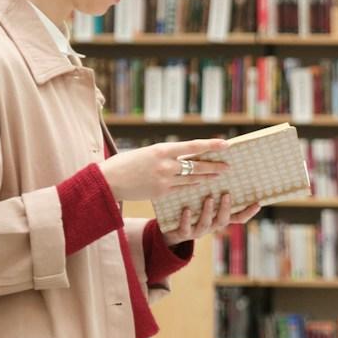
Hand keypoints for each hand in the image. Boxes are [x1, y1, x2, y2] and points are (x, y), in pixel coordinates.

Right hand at [98, 138, 227, 201]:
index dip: (212, 145)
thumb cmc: (126, 163)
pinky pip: (182, 189)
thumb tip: (182, 157)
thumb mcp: (147, 152)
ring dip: (207, 177)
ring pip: (192, 179)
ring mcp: (165, 181)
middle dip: (214, 166)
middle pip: (197, 165)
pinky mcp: (162, 193)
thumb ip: (165, 155)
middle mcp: (166, 165)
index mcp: (162, 150)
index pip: (193, 146)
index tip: (226, 144)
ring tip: (218, 176)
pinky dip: (192, 186)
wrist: (109, 181)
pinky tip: (200, 185)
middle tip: (228, 166)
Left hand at [161, 192, 261, 242]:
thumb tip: (222, 163)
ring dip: (208, 211)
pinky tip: (187, 210)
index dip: (248, 212)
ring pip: (206, 224)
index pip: (238, 217)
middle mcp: (211, 225)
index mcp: (218, 217)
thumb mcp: (203, 198)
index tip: (258, 203)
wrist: (170, 229)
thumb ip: (212, 187)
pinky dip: (186, 219)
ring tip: (208, 198)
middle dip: (226, 208)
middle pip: (223, 220)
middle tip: (226, 194)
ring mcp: (197, 230)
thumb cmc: (190, 207)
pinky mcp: (182, 233)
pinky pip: (185, 229)